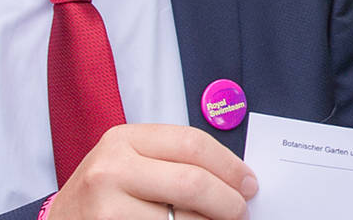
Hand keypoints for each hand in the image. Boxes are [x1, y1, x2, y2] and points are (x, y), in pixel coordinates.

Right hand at [49, 123, 257, 218]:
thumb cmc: (104, 193)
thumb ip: (170, 159)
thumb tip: (233, 177)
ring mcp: (110, 210)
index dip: (228, 164)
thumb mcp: (128, 161)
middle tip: (241, 211)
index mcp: (123, 139)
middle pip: (192, 182)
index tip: (248, 182)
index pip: (190, 142)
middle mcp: (113, 169)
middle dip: (228, 201)